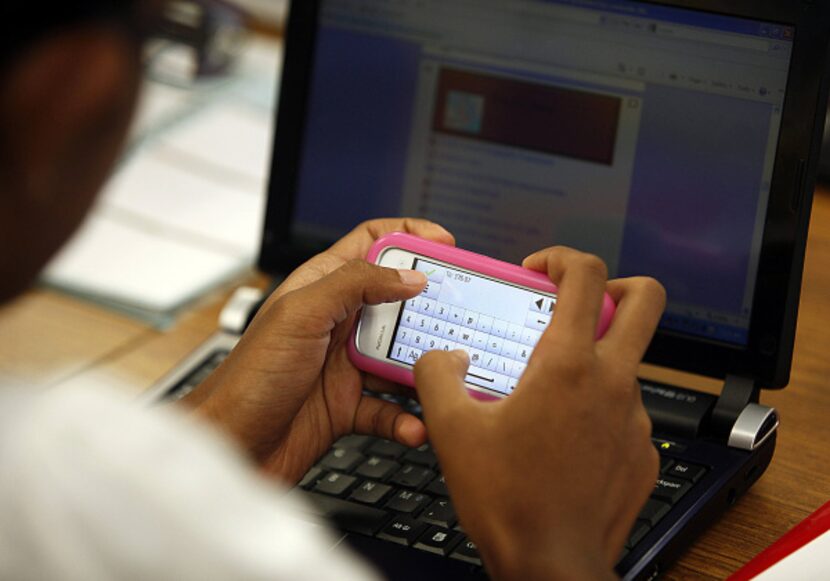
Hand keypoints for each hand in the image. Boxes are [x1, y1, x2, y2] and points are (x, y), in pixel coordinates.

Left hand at [192, 219, 454, 482]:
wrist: (232, 448)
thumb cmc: (249, 378)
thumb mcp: (302, 314)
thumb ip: (356, 285)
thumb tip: (411, 276)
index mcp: (322, 286)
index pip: (372, 244)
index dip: (410, 236)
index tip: (448, 244)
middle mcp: (337, 321)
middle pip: (398, 300)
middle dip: (432, 308)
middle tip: (464, 314)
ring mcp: (345, 363)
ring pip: (402, 357)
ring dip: (424, 370)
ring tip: (444, 378)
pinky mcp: (349, 404)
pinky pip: (391, 407)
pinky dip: (406, 419)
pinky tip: (414, 426)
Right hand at [414, 247, 664, 579]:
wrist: (552, 564)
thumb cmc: (509, 500)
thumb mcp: (451, 430)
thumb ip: (436, 376)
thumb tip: (442, 359)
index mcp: (567, 365)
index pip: (585, 275)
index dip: (562, 257)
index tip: (540, 270)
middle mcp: (612, 383)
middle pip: (646, 300)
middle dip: (618, 283)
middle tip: (582, 299)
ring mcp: (635, 418)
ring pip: (628, 362)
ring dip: (595, 360)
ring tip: (549, 392)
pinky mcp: (642, 451)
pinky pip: (625, 411)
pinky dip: (598, 409)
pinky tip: (563, 438)